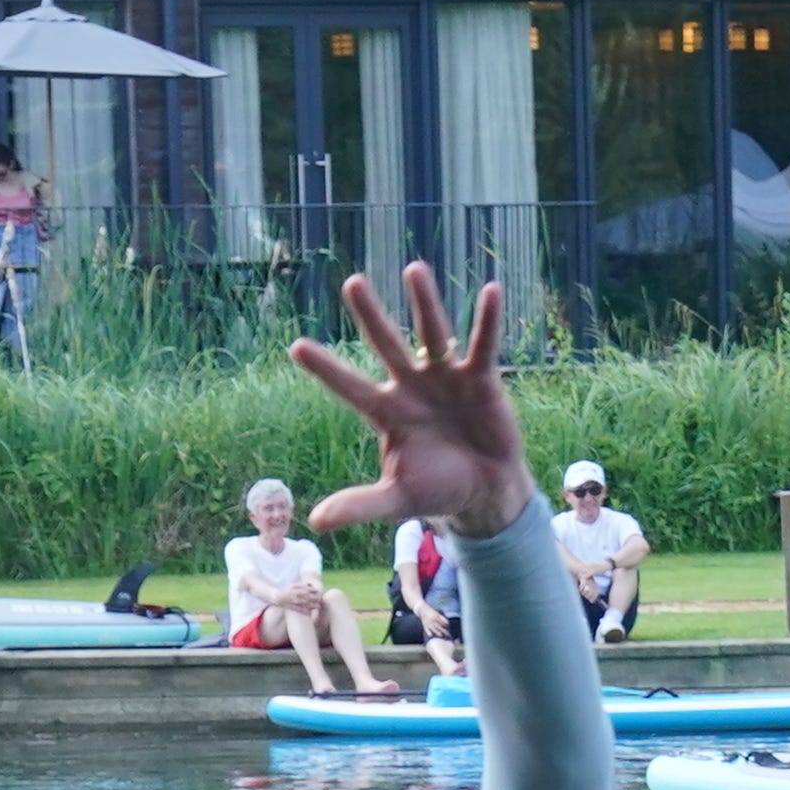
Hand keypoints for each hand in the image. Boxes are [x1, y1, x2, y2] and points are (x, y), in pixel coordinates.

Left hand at [289, 266, 525, 544]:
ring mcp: (445, 377)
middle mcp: (411, 386)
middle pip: (387, 345)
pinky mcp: (479, 378)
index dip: (326, 369)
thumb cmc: (436, 490)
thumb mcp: (396, 499)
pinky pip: (483, 345)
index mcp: (387, 412)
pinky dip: (487, 321)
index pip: (350, 387)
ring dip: (425, 302)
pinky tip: (493, 291)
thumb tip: (316, 521)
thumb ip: (359, 504)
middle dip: (371, 316)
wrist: (484, 492)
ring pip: (432, 334)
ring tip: (414, 269)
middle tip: (352, 283)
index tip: (296, 347)